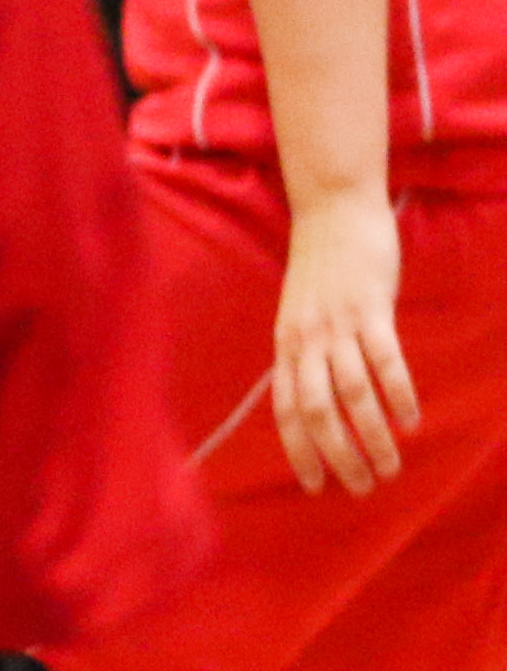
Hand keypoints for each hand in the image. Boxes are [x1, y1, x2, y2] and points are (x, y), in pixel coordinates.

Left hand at [272, 189, 419, 491]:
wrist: (331, 208)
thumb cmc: (322, 266)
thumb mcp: (303, 314)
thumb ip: (310, 353)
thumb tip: (325, 400)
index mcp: (287, 343)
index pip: (285, 408)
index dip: (299, 449)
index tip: (316, 487)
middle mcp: (306, 338)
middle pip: (316, 410)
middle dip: (338, 455)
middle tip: (363, 488)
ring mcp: (337, 323)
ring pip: (350, 393)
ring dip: (371, 436)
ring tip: (392, 469)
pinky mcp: (369, 308)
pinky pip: (383, 359)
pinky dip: (397, 394)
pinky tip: (412, 422)